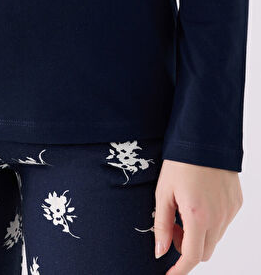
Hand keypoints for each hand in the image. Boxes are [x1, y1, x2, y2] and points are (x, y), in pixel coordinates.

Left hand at [154, 159, 242, 273]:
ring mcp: (230, 211)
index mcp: (197, 216)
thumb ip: (162, 225)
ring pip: (214, 239)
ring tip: (184, 210)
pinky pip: (223, 224)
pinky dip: (210, 222)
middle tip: (173, 228)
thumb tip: (160, 252)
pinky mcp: (236, 204)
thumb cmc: (180, 162)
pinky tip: (198, 201)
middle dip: (186, 248)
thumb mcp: (163, 192)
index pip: (191, 256)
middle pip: (203, 252)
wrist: (205, 136)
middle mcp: (218, 218)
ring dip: (198, 235)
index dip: (179, 270)